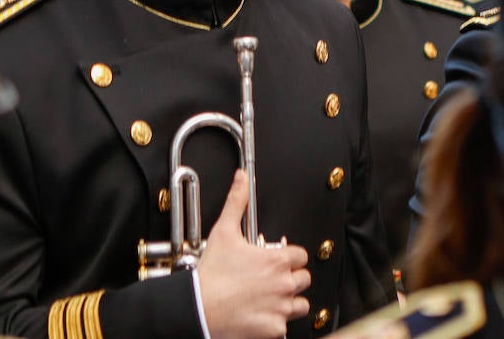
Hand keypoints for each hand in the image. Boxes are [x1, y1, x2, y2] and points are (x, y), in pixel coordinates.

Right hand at [198, 170, 309, 338]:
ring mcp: (281, 307)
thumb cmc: (212, 274)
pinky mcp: (274, 329)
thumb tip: (241, 179)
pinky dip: (276, 323)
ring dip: (291, 301)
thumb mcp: (224, 231)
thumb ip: (236, 202)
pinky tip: (262, 316)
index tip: (279, 260)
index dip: (290, 256)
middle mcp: (284, 284)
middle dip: (292, 278)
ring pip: (301, 304)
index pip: (300, 255)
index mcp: (277, 260)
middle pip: (304, 279)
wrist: (200, 308)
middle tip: (274, 279)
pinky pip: (286, 327)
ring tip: (274, 299)